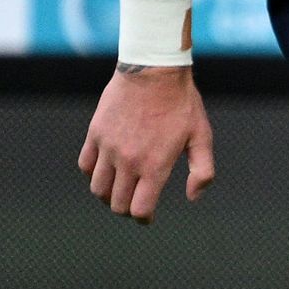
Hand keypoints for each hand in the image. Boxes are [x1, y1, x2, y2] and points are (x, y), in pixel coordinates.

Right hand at [78, 68, 216, 222]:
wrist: (154, 71)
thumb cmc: (182, 104)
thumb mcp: (202, 136)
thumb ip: (202, 170)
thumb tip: (192, 197)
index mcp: (155, 165)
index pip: (140, 209)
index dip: (144, 218)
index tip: (147, 217)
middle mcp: (128, 161)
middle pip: (117, 203)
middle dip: (126, 209)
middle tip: (135, 204)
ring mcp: (108, 148)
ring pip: (98, 188)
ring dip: (108, 195)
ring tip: (120, 191)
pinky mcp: (95, 134)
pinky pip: (86, 165)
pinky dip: (94, 174)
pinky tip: (107, 171)